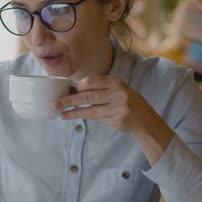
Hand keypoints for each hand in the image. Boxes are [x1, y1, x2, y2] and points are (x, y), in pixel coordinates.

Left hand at [53, 76, 173, 164]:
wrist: (145, 120)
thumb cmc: (126, 102)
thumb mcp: (115, 91)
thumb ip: (97, 90)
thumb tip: (71, 90)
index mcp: (116, 82)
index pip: (91, 82)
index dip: (76, 87)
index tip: (64, 90)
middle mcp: (118, 93)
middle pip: (88, 96)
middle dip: (70, 100)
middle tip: (56, 103)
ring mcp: (119, 107)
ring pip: (90, 109)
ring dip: (74, 112)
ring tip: (61, 113)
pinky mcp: (118, 120)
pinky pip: (96, 118)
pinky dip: (83, 117)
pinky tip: (72, 117)